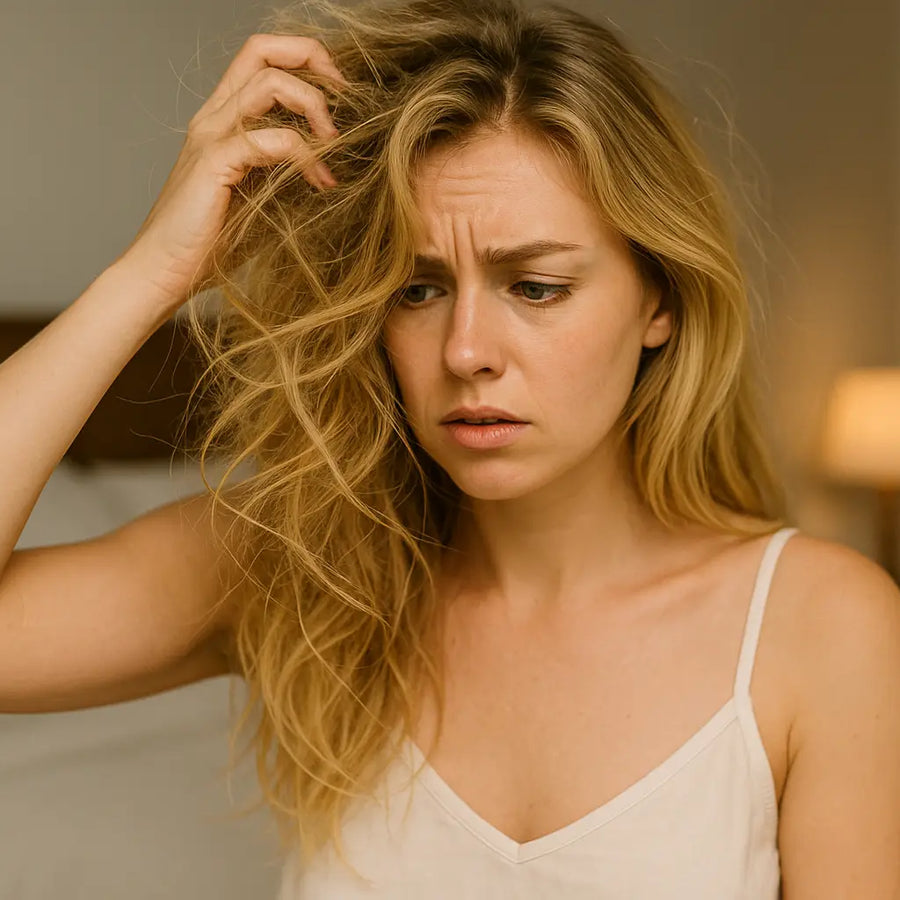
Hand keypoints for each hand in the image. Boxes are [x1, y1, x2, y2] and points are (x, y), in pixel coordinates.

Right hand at [116, 33, 346, 310]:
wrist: (163, 273)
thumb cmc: (210, 245)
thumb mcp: (259, 199)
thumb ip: (286, 174)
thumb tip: (335, 168)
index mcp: (222, 119)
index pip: (261, 56)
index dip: (305, 59)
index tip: (341, 94)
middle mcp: (214, 117)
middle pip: (263, 50)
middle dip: (315, 61)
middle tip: (348, 101)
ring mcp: (211, 137)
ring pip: (270, 83)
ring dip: (314, 106)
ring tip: (336, 143)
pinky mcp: (214, 164)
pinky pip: (272, 139)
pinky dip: (306, 155)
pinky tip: (323, 181)